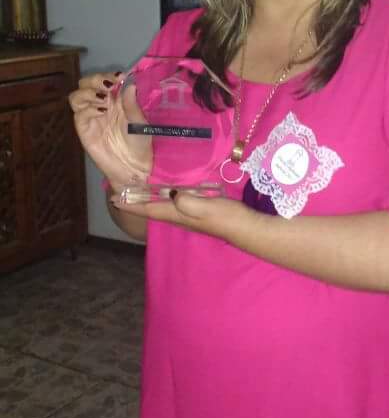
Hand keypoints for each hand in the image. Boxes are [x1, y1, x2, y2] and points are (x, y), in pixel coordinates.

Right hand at [69, 71, 151, 189]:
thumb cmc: (140, 144)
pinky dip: (88, 108)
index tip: (120, 76)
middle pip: (86, 84)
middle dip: (95, 80)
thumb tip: (130, 84)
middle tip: (109, 85)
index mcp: (115, 100)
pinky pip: (79, 114)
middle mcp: (100, 105)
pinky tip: (101, 110)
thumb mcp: (140, 123)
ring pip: (77, 96)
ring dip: (89, 92)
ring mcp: (90, 117)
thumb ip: (132, 105)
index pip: (105, 80)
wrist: (134, 168)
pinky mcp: (84, 130)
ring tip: (104, 98)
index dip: (109, 75)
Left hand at [109, 188, 248, 240]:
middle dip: (135, 201)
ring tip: (136, 190)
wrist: (245, 227)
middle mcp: (179, 216)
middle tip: (120, 191)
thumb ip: (187, 201)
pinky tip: (165, 190)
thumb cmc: (226, 217)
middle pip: (151, 208)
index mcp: (177, 214)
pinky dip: (162, 196)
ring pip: (160, 206)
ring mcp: (188, 215)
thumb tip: (172, 194)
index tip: (113, 198)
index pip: (148, 209)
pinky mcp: (197, 211)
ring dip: (146, 199)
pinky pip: (173, 203)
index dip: (130, 204)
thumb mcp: (205, 206)